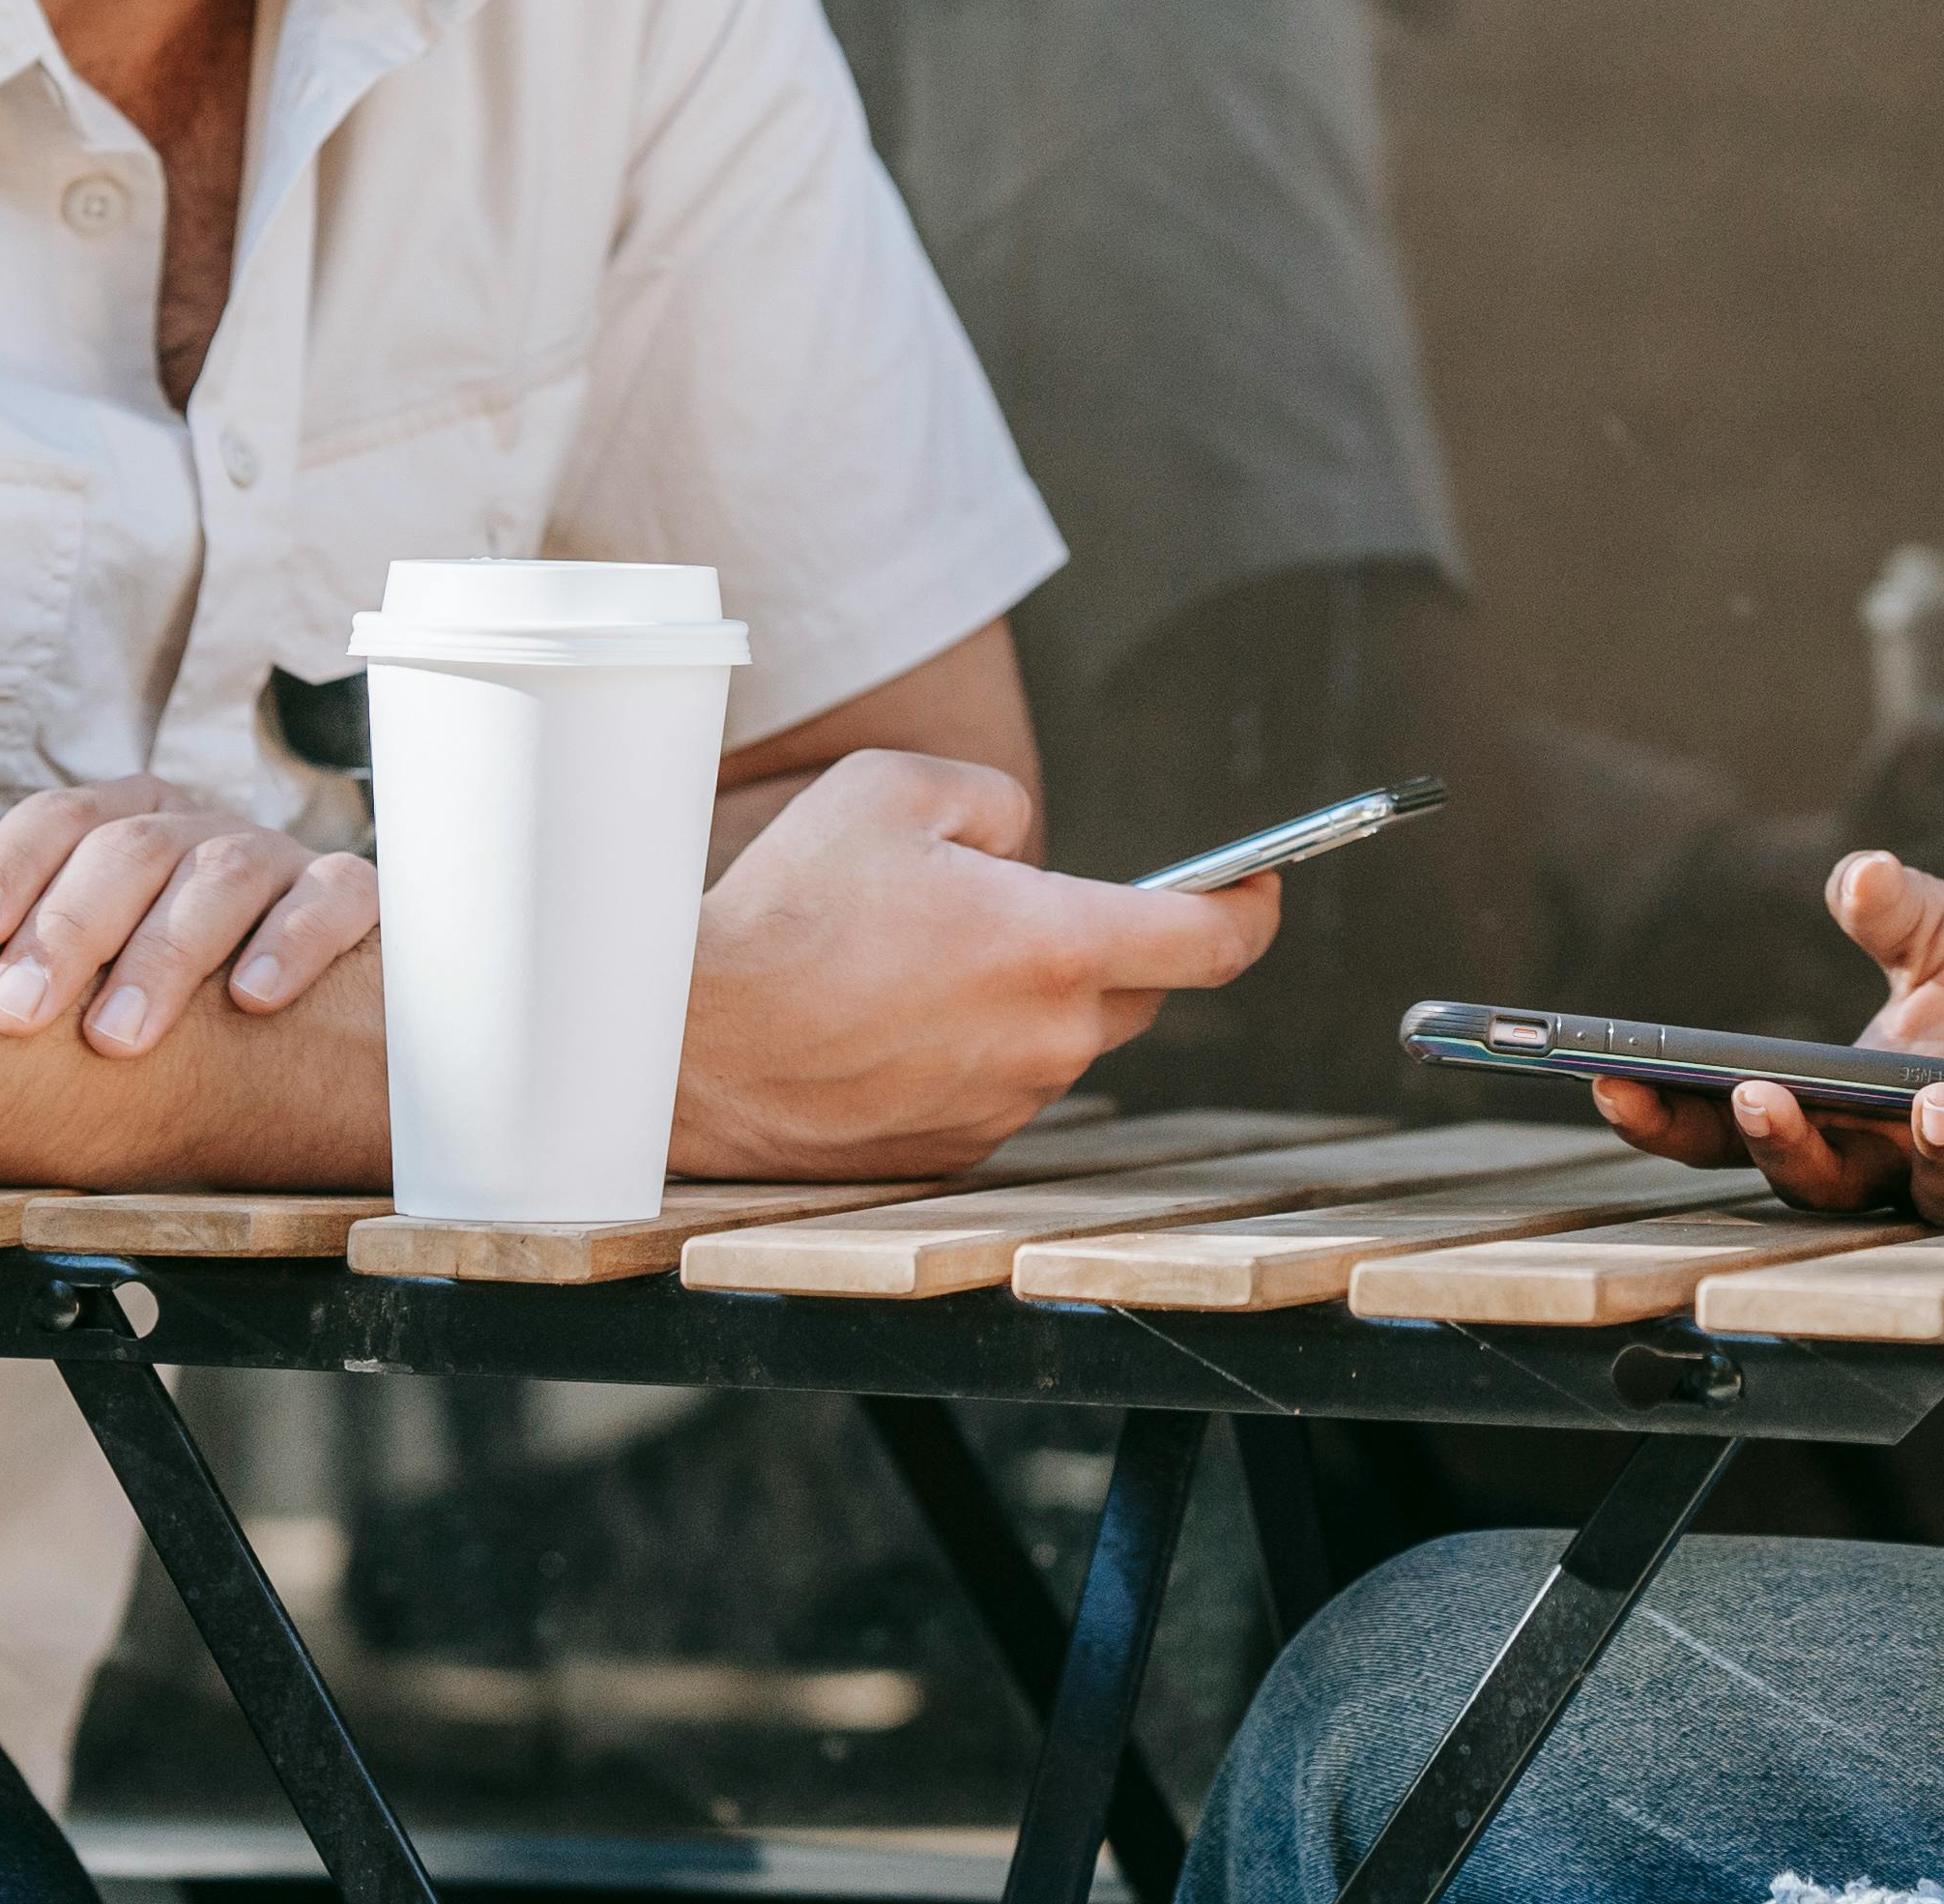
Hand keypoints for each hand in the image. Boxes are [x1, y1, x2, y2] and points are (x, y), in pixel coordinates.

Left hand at [0, 775, 375, 1056]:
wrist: (310, 1025)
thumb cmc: (163, 1008)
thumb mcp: (90, 982)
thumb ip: (34, 986)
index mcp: (126, 827)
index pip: (59, 818)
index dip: (7, 866)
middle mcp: (197, 831)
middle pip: (130, 847)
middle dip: (66, 930)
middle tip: (14, 1015)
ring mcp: (278, 858)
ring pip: (223, 871)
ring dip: (163, 952)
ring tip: (114, 1037)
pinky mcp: (353, 896)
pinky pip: (334, 896)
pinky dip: (293, 940)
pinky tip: (252, 999)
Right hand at [669, 749, 1279, 1178]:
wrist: (684, 1043)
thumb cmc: (783, 908)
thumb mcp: (895, 790)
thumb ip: (1000, 806)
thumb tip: (1030, 853)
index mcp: (1054, 945)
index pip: (1213, 941)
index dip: (1253, 908)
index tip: (1260, 886)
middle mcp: (1046, 1041)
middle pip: (1136, 992)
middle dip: (1110, 944)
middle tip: (1024, 907)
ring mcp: (1002, 1107)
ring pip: (1060, 1043)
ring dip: (1027, 1002)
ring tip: (920, 965)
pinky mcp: (952, 1153)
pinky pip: (998, 1090)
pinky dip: (972, 1054)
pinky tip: (891, 1024)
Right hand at [1585, 850, 1943, 1226]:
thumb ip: (1896, 911)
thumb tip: (1858, 871)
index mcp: (1851, 1111)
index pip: (1740, 1131)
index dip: (1673, 1118)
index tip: (1613, 1079)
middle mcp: (1910, 1165)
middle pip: (1826, 1185)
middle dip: (1787, 1146)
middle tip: (1755, 1097)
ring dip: (1939, 1151)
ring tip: (1936, 1097)